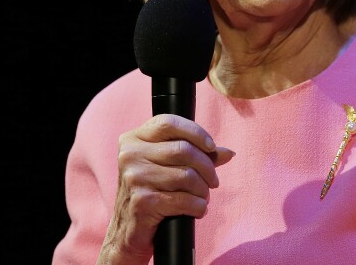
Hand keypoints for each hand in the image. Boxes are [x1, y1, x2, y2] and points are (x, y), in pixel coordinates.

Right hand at [99, 114, 234, 263]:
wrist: (127, 233)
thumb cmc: (151, 194)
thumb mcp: (167, 168)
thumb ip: (195, 155)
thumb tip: (228, 153)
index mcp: (133, 140)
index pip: (169, 123)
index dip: (196, 132)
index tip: (212, 147)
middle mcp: (130, 155)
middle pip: (183, 150)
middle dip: (207, 167)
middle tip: (213, 181)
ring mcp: (134, 178)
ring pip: (186, 175)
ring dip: (203, 189)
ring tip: (203, 196)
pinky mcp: (142, 201)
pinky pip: (183, 199)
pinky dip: (198, 206)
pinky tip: (197, 209)